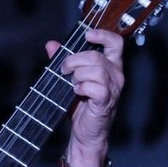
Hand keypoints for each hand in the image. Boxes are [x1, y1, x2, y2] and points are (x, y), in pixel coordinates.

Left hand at [45, 29, 124, 159]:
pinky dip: (81, 87)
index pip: (116, 43)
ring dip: (77, 74)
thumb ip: (63, 59)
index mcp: (110, 66)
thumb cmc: (81, 104)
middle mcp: (116, 75)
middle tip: (63, 69)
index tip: (87, 34)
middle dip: (74, 60)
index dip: (103, 35)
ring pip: (95, 70)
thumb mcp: (70, 78)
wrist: (86, 131)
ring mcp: (113, 88)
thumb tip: (51, 44)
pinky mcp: (105, 101)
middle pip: (96, 56)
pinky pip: (95, 87)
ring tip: (71, 83)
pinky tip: (76, 92)